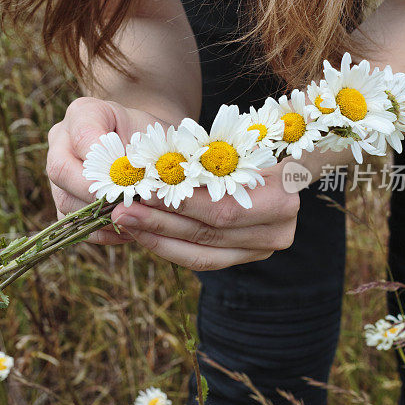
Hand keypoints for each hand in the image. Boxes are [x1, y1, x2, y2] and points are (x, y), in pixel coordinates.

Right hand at [46, 96, 169, 243]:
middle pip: (61, 170)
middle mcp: (60, 141)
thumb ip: (141, 155)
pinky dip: (100, 231)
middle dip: (96, 192)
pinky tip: (126, 231)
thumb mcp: (151, 136)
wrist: (141, 146)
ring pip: (65, 200)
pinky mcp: (62, 199)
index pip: (83, 135)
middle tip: (128, 204)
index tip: (131, 175)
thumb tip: (135, 188)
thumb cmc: (147, 137)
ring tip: (132, 220)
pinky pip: (72, 223)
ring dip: (100, 215)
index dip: (105, 160)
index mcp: (82, 114)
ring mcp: (57, 172)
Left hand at [112, 161, 299, 269]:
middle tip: (122, 212)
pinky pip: (202, 258)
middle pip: (209, 233)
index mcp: (281, 198)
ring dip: (158, 238)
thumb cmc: (250, 147)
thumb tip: (156, 171)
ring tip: (126, 224)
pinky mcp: (243, 257)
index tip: (143, 192)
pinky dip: (170, 247)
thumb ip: (205, 161)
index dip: (180, 204)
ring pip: (202, 254)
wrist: (280, 169)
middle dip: (160, 223)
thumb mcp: (234, 146)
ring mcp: (261, 250)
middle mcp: (277, 231)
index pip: (222, 209)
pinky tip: (143, 234)